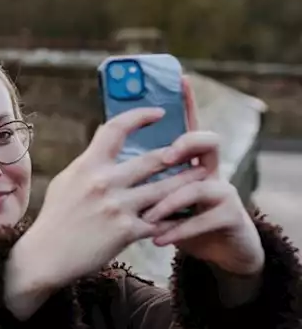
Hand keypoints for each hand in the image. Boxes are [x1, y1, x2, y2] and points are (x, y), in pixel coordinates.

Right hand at [5, 106, 213, 317]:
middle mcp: (104, 183)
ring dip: (187, 182)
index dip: (141, 116)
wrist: (44, 257)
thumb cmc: (55, 218)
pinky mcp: (126, 231)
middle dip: (179, 154)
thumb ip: (89, 162)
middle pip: (154, 159)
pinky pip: (160, 221)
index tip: (159, 113)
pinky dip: (175, 217)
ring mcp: (117, 207)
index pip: (116, 128)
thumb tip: (108, 140)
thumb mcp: (65, 182)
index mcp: (87, 166)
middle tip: (194, 150)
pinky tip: (187, 214)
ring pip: (165, 189)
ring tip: (202, 177)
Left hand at [141, 89, 264, 283]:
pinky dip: (178, 230)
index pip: (187, 124)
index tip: (181, 80)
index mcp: (187, 160)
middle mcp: (207, 169)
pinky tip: (158, 240)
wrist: (215, 248)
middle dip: (183, 147)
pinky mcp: (229, 216)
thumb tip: (98, 156)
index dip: (187, 102)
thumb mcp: (152, 195)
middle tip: (165, 157)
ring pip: (201, 185)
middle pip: (203, 143)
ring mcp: (222, 191)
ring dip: (171, 201)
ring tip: (148, 216)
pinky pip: (204, 220)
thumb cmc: (173, 218)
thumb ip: (136, 175)